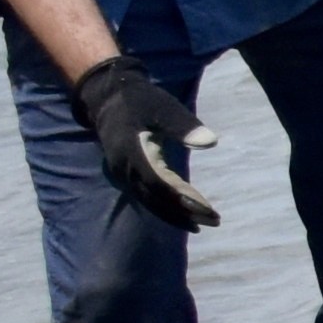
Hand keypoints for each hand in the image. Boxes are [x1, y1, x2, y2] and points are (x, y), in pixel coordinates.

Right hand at [67, 54, 219, 230]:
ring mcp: (123, 174)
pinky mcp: (127, 175)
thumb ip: (184, 126)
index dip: (182, 198)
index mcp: (132, 152)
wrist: (107, 98)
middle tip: (215, 221)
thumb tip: (210, 142)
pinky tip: (184, 214)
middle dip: (185, 213)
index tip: (207, 208)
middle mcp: (125, 168)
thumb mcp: (163, 107)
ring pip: (151, 202)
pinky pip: (147, 197)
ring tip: (203, 224)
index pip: (159, 184)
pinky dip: (165, 208)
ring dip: (176, 215)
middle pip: (156, 199)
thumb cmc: (139, 100)